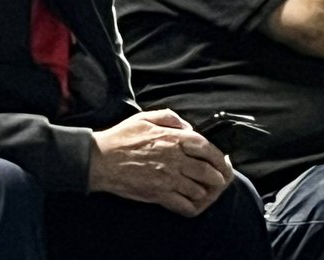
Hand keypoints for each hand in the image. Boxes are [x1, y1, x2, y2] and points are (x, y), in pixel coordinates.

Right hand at [88, 109, 232, 216]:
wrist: (100, 160)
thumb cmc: (121, 138)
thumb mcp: (144, 117)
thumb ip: (170, 117)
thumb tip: (188, 126)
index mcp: (172, 138)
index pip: (208, 148)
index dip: (220, 157)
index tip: (222, 161)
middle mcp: (175, 159)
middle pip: (210, 172)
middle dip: (219, 177)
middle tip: (219, 179)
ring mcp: (168, 179)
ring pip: (201, 191)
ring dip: (206, 192)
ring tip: (205, 190)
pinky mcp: (160, 195)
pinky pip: (186, 206)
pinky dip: (194, 206)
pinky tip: (191, 202)